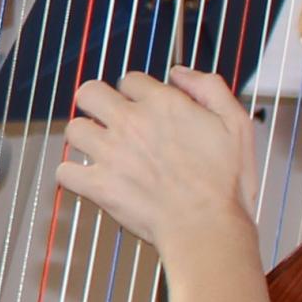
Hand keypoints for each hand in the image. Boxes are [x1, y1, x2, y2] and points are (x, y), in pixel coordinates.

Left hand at [53, 68, 265, 301]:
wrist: (209, 228)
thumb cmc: (225, 184)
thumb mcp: (236, 123)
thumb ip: (209, 88)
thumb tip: (179, 73)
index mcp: (163, 104)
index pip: (129, 80)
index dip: (136, 94)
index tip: (143, 109)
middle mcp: (131, 122)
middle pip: (89, 93)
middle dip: (97, 103)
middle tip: (108, 120)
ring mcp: (111, 153)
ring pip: (73, 129)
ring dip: (84, 138)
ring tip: (99, 150)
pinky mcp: (98, 185)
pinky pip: (65, 171)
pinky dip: (72, 175)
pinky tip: (87, 178)